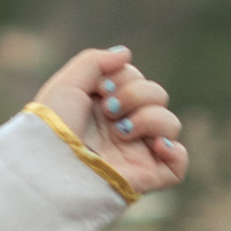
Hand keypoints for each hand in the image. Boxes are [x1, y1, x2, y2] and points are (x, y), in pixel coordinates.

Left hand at [36, 45, 186, 192]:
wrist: (51, 165)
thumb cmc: (53, 127)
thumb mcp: (67, 83)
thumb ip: (95, 61)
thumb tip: (126, 54)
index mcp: (106, 107)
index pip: (137, 80)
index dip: (125, 77)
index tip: (101, 89)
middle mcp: (123, 128)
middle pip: (158, 96)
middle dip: (136, 95)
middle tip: (109, 110)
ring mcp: (136, 152)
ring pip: (170, 124)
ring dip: (150, 118)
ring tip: (121, 131)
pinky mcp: (146, 176)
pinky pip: (179, 164)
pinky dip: (174, 151)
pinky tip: (155, 146)